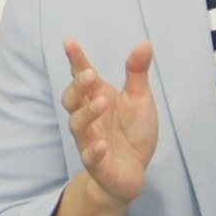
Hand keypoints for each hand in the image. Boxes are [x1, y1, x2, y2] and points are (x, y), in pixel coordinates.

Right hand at [61, 38, 157, 205]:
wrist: (132, 172)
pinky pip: (90, 157)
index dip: (76, 60)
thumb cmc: (132, 132)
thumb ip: (138, 73)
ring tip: (103, 103)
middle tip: (90, 75)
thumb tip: (145, 43)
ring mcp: (90, 140)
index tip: (70, 42)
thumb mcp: (139, 99)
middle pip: (72, 99)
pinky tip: (102, 144)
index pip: (83, 76)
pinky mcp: (98, 164)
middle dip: (78, 87)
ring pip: (78, 126)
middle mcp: (89, 118)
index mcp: (98, 97)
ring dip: (87, 114)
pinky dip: (94, 150)